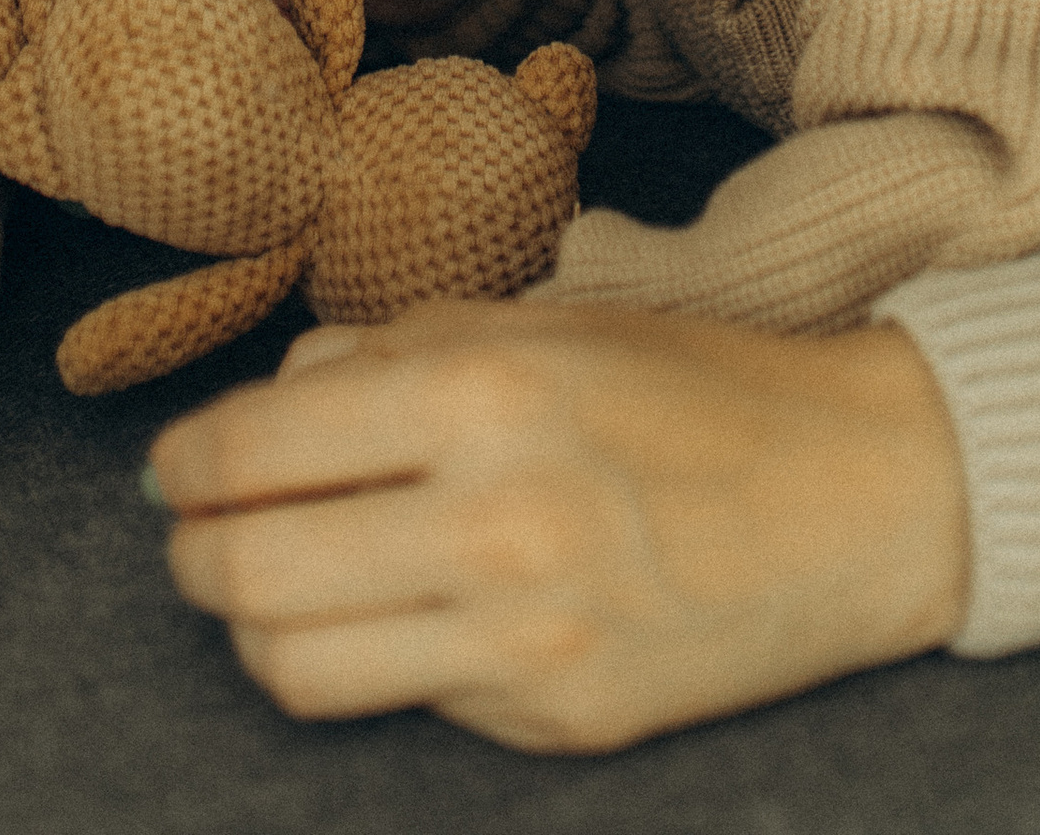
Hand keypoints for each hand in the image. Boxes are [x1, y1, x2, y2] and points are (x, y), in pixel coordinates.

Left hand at [150, 298, 969, 751]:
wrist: (863, 491)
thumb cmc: (694, 384)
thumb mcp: (538, 318)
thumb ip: (387, 354)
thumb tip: (264, 404)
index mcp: (481, 390)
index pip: (253, 449)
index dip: (186, 464)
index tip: (176, 467)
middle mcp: (495, 521)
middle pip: (247, 576)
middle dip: (194, 555)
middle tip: (201, 533)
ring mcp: (528, 639)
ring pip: (297, 665)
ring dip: (259, 626)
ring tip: (281, 583)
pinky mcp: (560, 720)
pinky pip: (412, 699)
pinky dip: (390, 655)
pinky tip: (424, 609)